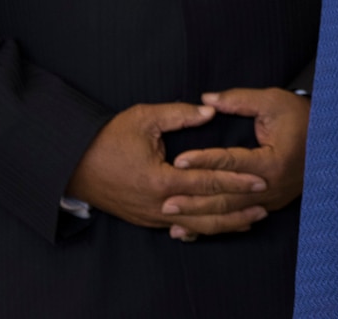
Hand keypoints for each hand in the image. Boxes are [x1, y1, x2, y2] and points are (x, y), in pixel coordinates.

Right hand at [66, 102, 267, 231]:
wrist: (73, 165)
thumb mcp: (144, 118)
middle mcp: (158, 205)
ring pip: (195, 224)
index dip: (235, 180)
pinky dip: (203, 227)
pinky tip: (220, 226)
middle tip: (265, 202)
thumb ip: (180, 114)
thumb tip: (211, 111)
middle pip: (206, 211)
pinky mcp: (146, 220)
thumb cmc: (108, 138)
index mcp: (160, 179)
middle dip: (237, 208)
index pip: (207, 181)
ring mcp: (151, 216)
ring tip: (251, 218)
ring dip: (225, 223)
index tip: (259, 179)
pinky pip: (180, 227)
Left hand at [160, 88, 308, 240]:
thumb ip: (239, 101)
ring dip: (200, 217)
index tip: (178, 160)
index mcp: (273, 161)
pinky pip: (238, 218)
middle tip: (165, 200)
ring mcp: (271, 200)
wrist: (331, 138)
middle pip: (227, 196)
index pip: (231, 162)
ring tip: (172, 218)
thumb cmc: (301, 117)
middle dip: (195, 199)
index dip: (203, 160)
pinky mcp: (269, 205)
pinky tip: (191, 230)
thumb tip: (206, 100)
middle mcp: (272, 186)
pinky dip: (214, 225)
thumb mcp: (272, 102)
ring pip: (231, 213)